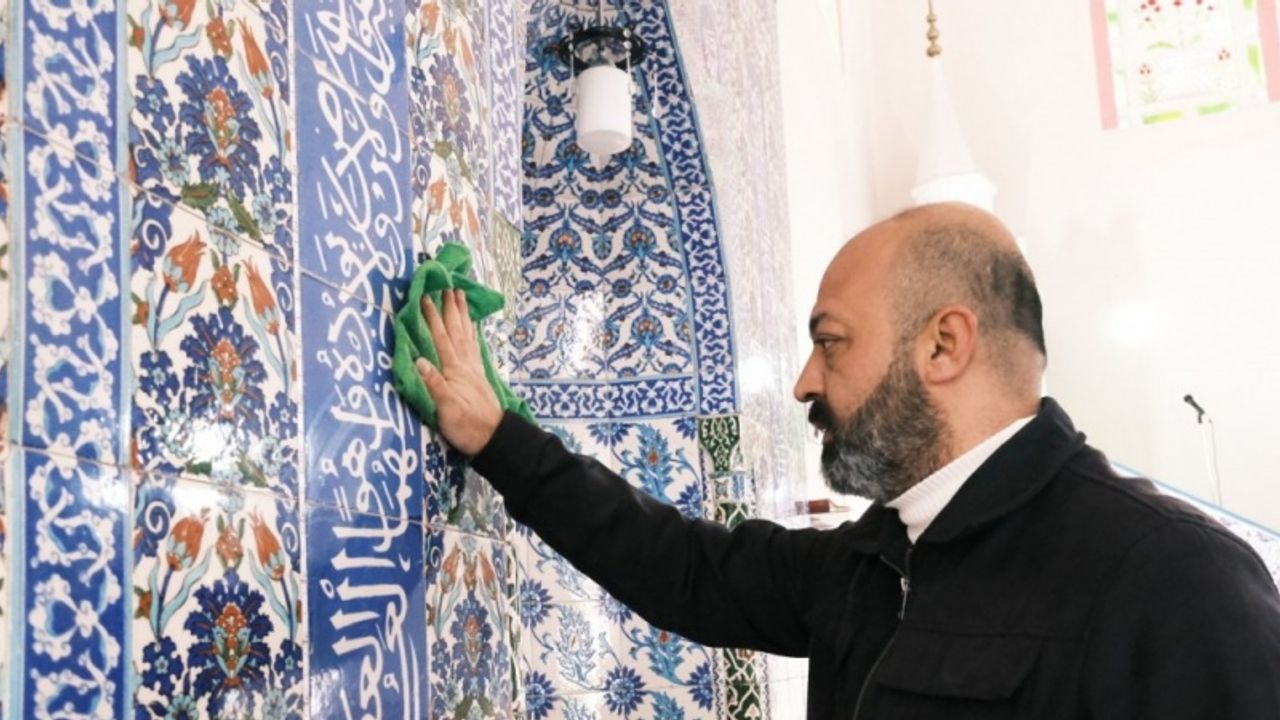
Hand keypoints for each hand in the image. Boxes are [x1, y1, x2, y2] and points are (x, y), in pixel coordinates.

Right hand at [416, 288, 503, 454]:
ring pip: (466, 334)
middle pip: (456, 330)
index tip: (426, 296)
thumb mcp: (446, 409)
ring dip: (462, 314)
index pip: (441, 337)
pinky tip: (471, 326)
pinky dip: (471, 331)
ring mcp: (473, 368)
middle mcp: (464, 364)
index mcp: (454, 369)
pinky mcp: (478, 375)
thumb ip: (434, 384)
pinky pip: (474, 345)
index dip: (433, 317)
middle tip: (448, 285)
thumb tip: (419, 360)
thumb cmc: (466, 426)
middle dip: (451, 307)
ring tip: (460, 296)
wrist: (492, 437)